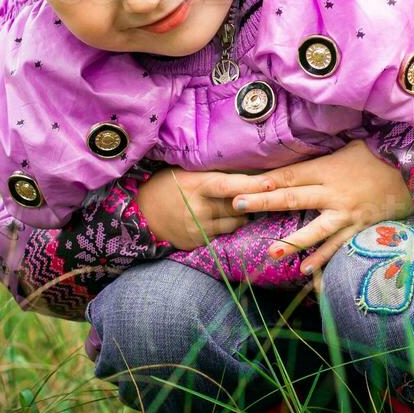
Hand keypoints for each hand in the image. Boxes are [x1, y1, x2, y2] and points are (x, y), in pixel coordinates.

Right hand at [135, 167, 252, 250]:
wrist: (141, 214)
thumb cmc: (167, 185)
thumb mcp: (187, 173)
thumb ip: (213, 174)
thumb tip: (248, 170)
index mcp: (197, 185)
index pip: (230, 186)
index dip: (252, 185)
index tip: (272, 183)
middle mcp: (199, 208)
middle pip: (238, 207)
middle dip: (251, 201)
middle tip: (262, 193)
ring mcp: (198, 229)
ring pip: (235, 223)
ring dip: (240, 215)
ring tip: (234, 205)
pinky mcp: (197, 243)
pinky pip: (222, 235)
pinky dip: (225, 227)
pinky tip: (217, 218)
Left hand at [221, 140, 413, 288]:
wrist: (413, 171)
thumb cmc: (377, 156)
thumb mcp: (347, 149)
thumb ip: (320, 159)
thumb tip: (294, 162)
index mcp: (326, 170)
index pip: (289, 175)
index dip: (264, 181)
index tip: (240, 186)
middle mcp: (333, 192)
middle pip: (293, 197)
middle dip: (264, 203)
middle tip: (238, 206)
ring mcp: (347, 213)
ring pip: (315, 229)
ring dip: (293, 243)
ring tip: (272, 254)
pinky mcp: (360, 228)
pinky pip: (339, 246)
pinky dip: (323, 260)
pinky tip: (306, 272)